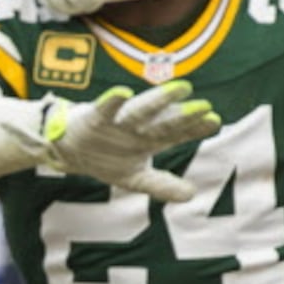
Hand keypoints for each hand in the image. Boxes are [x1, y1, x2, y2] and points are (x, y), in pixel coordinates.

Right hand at [11, 81, 219, 201]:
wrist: (69, 149)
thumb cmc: (106, 158)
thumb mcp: (135, 178)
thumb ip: (162, 185)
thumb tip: (192, 195)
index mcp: (150, 139)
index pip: (178, 132)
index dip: (195, 128)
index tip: (215, 121)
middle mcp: (138, 128)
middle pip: (164, 122)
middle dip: (184, 115)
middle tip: (205, 106)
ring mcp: (118, 122)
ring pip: (141, 111)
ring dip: (160, 101)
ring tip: (180, 89)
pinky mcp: (96, 119)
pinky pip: (105, 109)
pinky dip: (112, 102)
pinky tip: (123, 93)